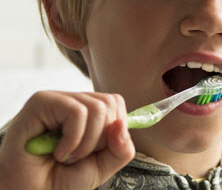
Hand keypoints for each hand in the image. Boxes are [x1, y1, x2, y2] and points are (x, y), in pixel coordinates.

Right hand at [0, 91, 134, 189]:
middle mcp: (73, 101)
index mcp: (88, 112)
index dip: (114, 130)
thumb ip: (121, 148)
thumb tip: (121, 124)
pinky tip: (56, 151)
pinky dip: (72, 140)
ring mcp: (57, 100)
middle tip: (77, 156)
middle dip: (100, 140)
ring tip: (66, 155)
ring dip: (85, 143)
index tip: (96, 151)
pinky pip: (77, 112)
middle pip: (110, 103)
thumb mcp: (102, 166)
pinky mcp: (42, 101)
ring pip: (97, 107)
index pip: (116, 102)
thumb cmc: (60, 179)